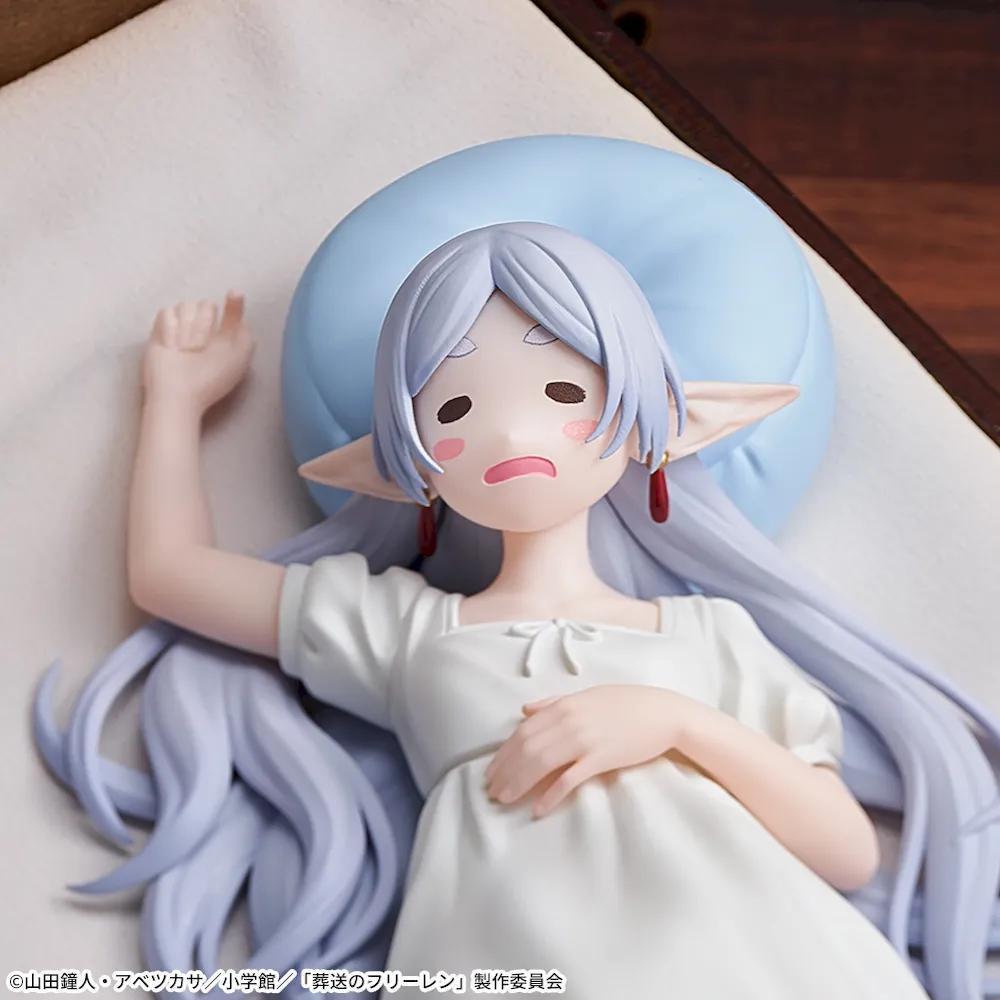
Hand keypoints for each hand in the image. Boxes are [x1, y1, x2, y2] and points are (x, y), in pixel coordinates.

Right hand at [141, 290, 254, 413]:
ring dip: (186, 330)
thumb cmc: (211, 379)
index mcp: (225, 335)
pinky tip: (171, 346)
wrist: (179, 392)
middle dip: (203, 326)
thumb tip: (237, 293)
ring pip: (186, 306)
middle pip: (205, 304)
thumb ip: (241, 327)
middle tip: (198, 349)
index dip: (230, 312)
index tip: (229, 310)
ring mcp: (182, 327)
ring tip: (184, 350)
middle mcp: (204, 328)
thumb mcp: (237, 355)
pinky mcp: (161, 329)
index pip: (230, 310)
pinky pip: (166, 312)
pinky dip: (170, 331)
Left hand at [484, 684, 705, 818]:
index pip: (523, 732)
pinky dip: (550, 794)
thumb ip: (553, 702)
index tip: (491, 772)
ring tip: (505, 800)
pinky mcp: (601, 758)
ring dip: (519, 783)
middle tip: (491, 792)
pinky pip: (569, 779)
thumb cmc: (626, 704)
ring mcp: (585, 740)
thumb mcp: (587, 696)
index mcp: (563, 705)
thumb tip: (525, 710)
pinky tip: (538, 808)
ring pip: (541, 763)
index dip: (503, 753)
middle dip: (505, 772)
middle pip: (526, 749)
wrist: (663, 713)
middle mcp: (569, 721)